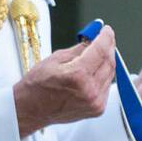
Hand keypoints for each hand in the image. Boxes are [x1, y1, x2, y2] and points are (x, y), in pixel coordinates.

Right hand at [13, 23, 116, 137]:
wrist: (31, 110)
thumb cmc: (37, 86)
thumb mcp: (54, 59)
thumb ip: (78, 49)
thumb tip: (92, 39)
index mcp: (77, 75)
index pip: (100, 50)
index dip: (106, 37)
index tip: (106, 30)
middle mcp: (89, 90)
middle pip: (109, 62)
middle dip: (108, 47)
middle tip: (104, 38)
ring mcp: (95, 102)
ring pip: (110, 74)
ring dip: (106, 61)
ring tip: (97, 54)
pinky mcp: (97, 109)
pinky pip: (106, 86)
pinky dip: (103, 76)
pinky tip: (93, 71)